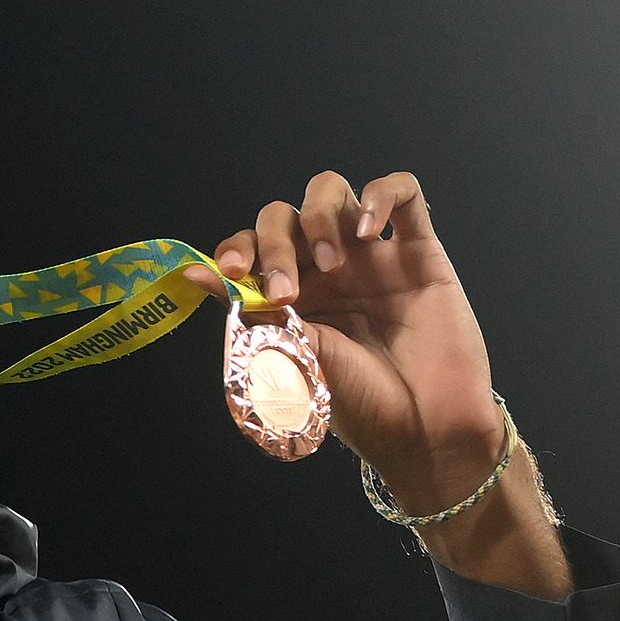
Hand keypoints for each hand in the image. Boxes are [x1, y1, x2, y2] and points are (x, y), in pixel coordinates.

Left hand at [182, 171, 504, 513]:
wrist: (424, 429)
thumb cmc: (360, 404)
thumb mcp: (294, 357)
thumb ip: (252, 310)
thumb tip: (195, 273)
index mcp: (292, 295)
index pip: (253, 248)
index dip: (239, 248)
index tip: (233, 271)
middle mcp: (327, 270)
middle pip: (285, 216)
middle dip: (276, 244)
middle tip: (287, 293)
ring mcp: (372, 256)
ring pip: (333, 191)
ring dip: (319, 215)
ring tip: (333, 262)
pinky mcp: (420, 252)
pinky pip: (404, 194)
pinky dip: (381, 195)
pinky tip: (369, 231)